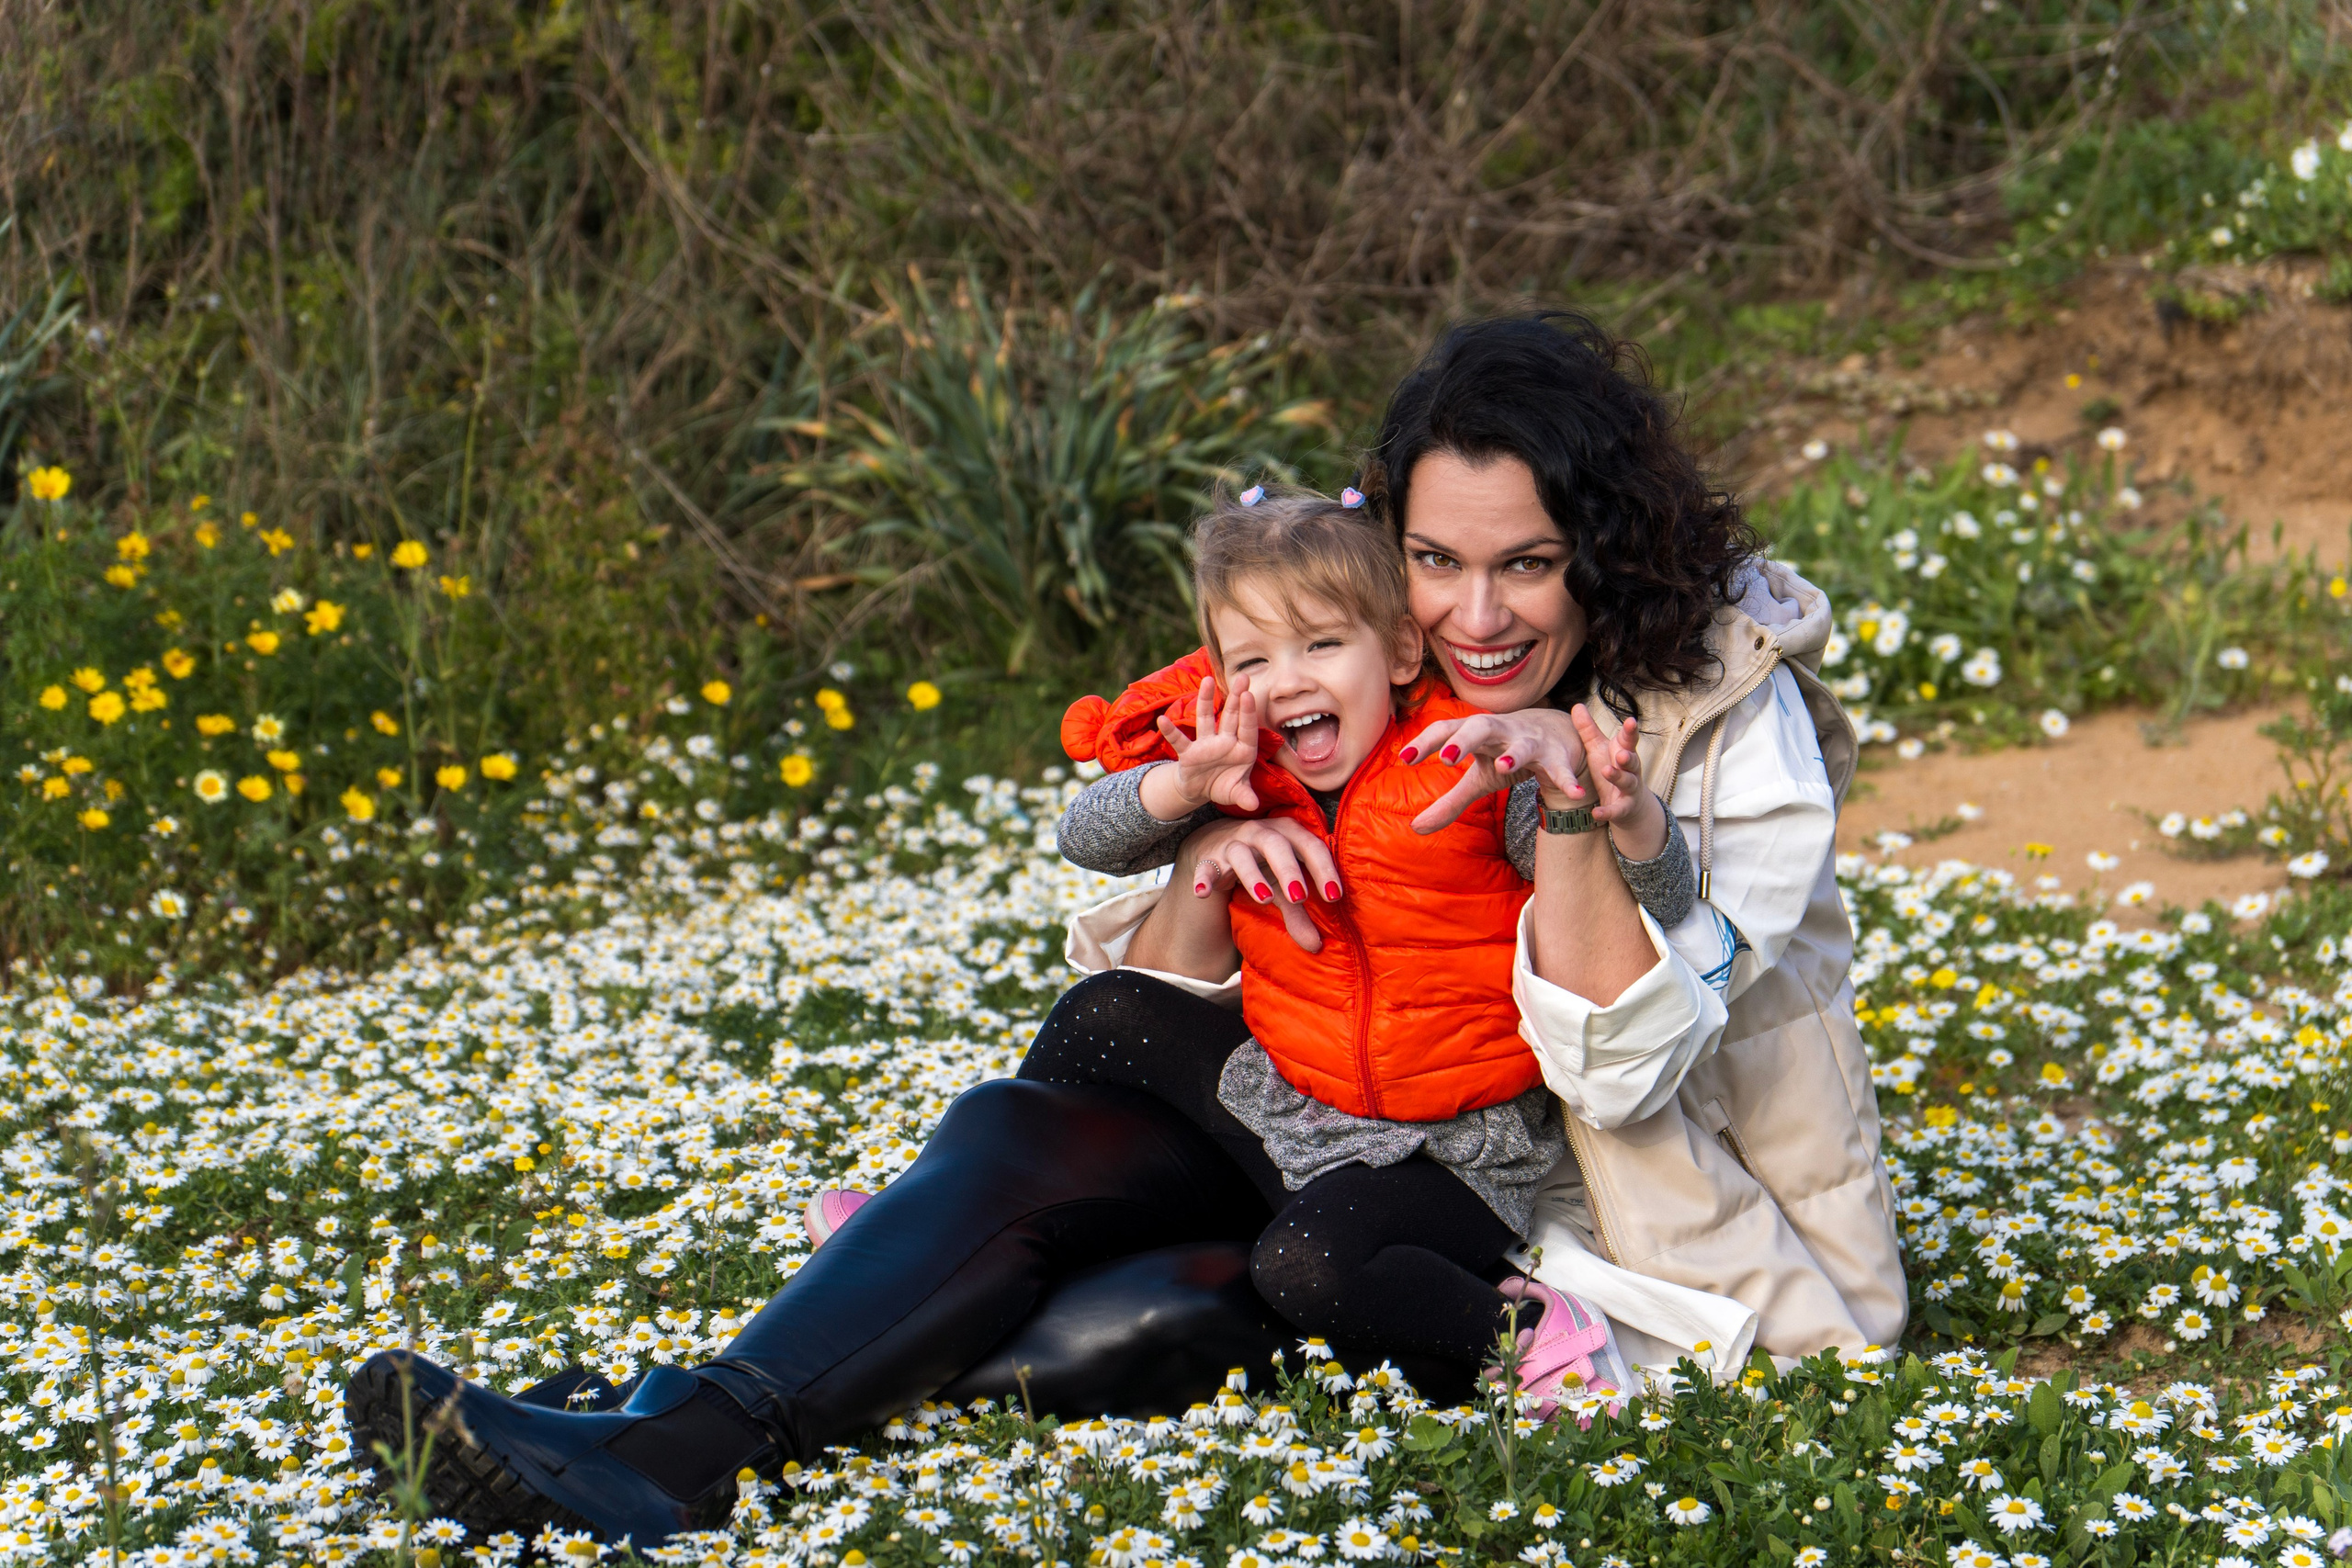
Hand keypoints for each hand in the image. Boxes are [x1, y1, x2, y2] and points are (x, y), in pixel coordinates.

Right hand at [1155, 674, 1259, 812]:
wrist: (1202, 791)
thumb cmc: (1224, 787)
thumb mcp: (1235, 793)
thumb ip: (1244, 796)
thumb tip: (1253, 805)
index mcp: (1242, 750)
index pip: (1247, 729)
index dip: (1248, 713)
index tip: (1249, 695)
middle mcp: (1225, 742)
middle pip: (1231, 716)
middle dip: (1236, 697)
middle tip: (1243, 676)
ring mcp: (1206, 745)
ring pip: (1206, 719)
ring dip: (1205, 700)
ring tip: (1207, 680)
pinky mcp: (1188, 753)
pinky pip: (1179, 740)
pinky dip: (1170, 731)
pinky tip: (1162, 720)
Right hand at [1180, 815, 1335, 953]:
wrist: (1219, 846)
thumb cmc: (1263, 864)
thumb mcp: (1282, 887)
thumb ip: (1299, 912)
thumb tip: (1316, 946)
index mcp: (1289, 833)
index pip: (1311, 846)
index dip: (1324, 869)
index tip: (1334, 896)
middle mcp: (1262, 832)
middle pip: (1277, 845)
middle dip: (1289, 870)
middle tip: (1300, 897)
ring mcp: (1233, 843)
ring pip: (1242, 854)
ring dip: (1253, 875)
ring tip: (1264, 899)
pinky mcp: (1209, 858)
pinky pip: (1206, 867)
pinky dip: (1204, 878)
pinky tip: (1202, 892)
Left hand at [1398, 707, 1589, 834]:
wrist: (1557, 733)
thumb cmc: (1505, 754)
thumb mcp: (1478, 778)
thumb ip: (1449, 801)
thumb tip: (1416, 829)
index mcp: (1475, 732)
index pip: (1446, 729)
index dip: (1426, 742)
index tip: (1405, 758)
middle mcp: (1501, 731)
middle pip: (1480, 726)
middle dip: (1464, 740)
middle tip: (1447, 759)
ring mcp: (1531, 741)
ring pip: (1522, 744)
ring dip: (1514, 754)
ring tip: (1503, 767)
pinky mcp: (1558, 755)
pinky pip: (1562, 767)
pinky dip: (1567, 779)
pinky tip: (1574, 794)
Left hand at [1568, 704, 1665, 860]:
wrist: (1629, 805)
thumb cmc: (1612, 769)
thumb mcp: (1598, 749)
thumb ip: (1589, 730)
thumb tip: (1577, 705)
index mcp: (1624, 752)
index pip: (1629, 740)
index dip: (1631, 731)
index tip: (1631, 721)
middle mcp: (1630, 769)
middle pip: (1632, 760)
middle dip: (1627, 756)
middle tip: (1620, 752)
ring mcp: (1629, 789)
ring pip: (1627, 782)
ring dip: (1618, 777)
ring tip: (1607, 771)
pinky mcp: (1623, 808)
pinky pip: (1617, 810)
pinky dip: (1607, 812)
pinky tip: (1596, 813)